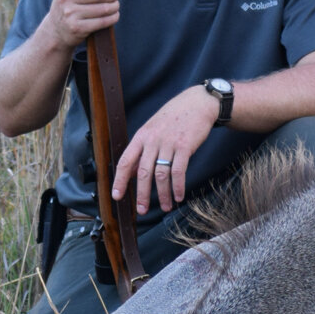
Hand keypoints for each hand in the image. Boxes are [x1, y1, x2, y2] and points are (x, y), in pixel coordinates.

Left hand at [113, 85, 218, 214]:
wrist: (197, 103)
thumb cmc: (174, 117)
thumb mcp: (153, 129)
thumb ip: (142, 150)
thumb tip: (131, 172)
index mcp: (141, 136)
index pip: (125, 161)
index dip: (119, 180)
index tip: (117, 196)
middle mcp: (152, 140)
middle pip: (143, 172)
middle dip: (142, 194)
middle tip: (142, 210)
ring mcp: (169, 143)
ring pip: (161, 174)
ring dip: (163, 194)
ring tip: (166, 206)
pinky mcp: (185, 146)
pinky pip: (179, 171)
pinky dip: (178, 187)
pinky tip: (179, 196)